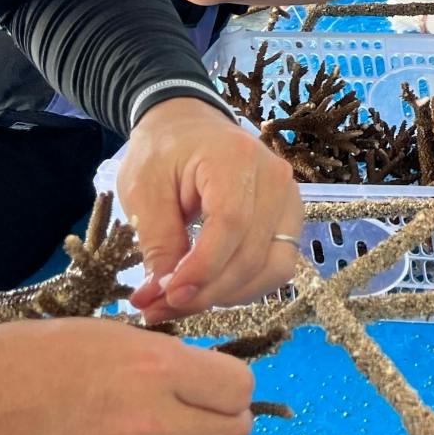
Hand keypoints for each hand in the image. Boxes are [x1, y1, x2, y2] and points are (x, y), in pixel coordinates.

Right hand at [0, 320, 254, 434]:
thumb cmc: (23, 360)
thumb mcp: (104, 336)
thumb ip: (163, 360)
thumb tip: (209, 383)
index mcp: (151, 366)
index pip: (238, 389)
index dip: (231, 390)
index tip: (213, 390)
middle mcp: (146, 421)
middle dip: (222, 428)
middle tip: (195, 422)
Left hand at [115, 97, 302, 322]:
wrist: (189, 126)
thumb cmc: (163, 152)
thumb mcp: (143, 190)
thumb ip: (157, 242)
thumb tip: (159, 296)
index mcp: (236, 159)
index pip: (231, 224)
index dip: (202, 269)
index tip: (167, 295)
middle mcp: (276, 178)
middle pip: (254, 253)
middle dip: (207, 291)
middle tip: (160, 308)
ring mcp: (290, 200)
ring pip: (274, 267)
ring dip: (228, 295)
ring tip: (183, 301)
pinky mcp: (290, 219)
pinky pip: (278, 265)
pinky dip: (245, 287)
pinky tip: (210, 289)